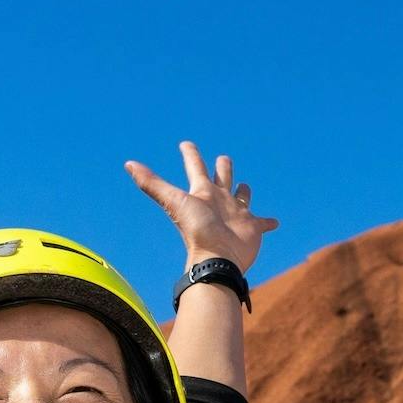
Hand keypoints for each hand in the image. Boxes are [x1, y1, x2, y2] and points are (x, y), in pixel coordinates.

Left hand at [125, 142, 277, 274]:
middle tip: (223, 159)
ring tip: (244, 187)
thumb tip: (127, 164)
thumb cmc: (197, 230)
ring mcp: (237, 214)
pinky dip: (269, 222)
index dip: (190, 154)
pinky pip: (263, 223)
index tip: (186, 143)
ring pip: (242, 196)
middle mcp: (220, 201)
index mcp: (203, 192)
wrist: (217, 258)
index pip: (195, 166)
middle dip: (223, 166)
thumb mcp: (173, 201)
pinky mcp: (253, 227)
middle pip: (222, 176)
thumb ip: (151, 183)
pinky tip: (274, 222)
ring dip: (243, 190)